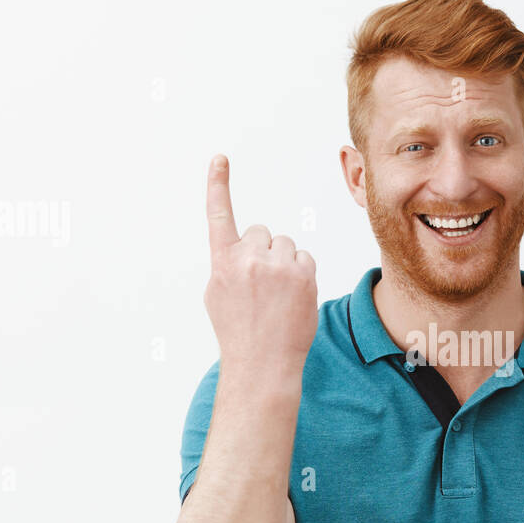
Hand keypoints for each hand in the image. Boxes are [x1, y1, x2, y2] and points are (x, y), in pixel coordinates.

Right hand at [202, 154, 317, 372]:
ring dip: (283, 262)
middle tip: (261, 284)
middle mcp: (248, 258)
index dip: (218, 185)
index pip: (218, 215)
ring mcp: (277, 266)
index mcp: (222, 261)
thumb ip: (228, 264)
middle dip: (262, 251)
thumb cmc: (238, 331)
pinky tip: (292, 298)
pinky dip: (301, 273)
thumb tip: (241, 249)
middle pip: (261, 232)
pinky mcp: (303, 274)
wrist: (263, 363)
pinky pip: (304, 258)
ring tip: (277, 294)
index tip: (220, 159)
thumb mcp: (218, 294)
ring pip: (285, 244)